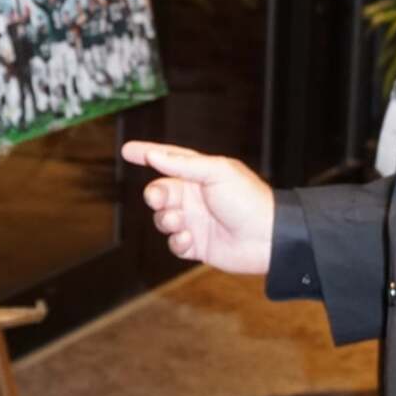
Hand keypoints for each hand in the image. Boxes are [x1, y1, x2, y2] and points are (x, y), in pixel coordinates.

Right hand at [120, 140, 273, 275]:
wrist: (268, 239)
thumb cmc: (247, 200)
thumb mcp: (217, 172)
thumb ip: (183, 164)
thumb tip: (154, 155)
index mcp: (201, 174)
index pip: (169, 159)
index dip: (148, 153)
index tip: (127, 150)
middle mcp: (195, 197)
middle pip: (160, 192)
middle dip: (155, 195)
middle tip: (159, 199)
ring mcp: (195, 221)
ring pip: (162, 219)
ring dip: (166, 220)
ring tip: (180, 222)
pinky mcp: (197, 245)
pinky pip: (174, 244)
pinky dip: (176, 241)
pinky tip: (189, 240)